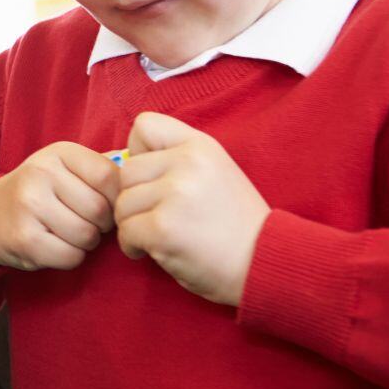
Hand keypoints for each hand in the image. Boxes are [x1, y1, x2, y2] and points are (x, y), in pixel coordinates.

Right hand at [0, 141, 118, 270]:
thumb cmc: (41, 193)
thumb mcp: (66, 170)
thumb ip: (101, 174)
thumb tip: (146, 191)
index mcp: (59, 152)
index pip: (110, 179)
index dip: (116, 200)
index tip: (104, 205)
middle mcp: (40, 172)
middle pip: (101, 212)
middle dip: (100, 225)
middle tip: (82, 222)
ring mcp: (29, 205)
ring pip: (88, 236)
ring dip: (85, 243)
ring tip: (66, 233)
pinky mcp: (24, 238)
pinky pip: (71, 256)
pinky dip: (70, 257)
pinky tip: (54, 246)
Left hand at [114, 112, 269, 305]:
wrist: (266, 264)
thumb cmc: (236, 225)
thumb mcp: (216, 173)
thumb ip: (177, 159)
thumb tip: (127, 159)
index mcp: (200, 145)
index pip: (143, 125)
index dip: (139, 153)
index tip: (155, 178)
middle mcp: (188, 162)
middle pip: (126, 171)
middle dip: (133, 198)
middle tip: (156, 217)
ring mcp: (175, 194)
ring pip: (122, 204)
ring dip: (133, 225)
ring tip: (161, 236)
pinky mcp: (163, 227)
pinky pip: (126, 232)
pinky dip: (133, 246)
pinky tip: (157, 251)